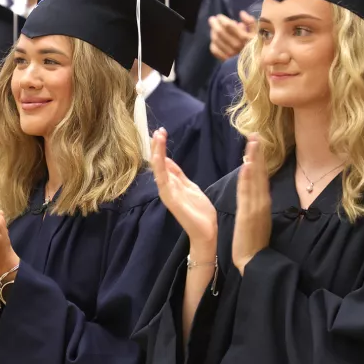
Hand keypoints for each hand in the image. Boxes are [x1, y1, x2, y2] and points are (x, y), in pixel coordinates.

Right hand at [149, 129, 216, 247]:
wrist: (206, 232)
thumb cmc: (200, 212)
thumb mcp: (190, 187)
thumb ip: (179, 175)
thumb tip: (168, 160)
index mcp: (172, 184)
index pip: (164, 162)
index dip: (161, 148)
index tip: (161, 133)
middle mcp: (166, 188)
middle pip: (158, 164)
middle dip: (157, 147)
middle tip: (158, 131)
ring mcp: (167, 193)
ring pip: (158, 170)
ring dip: (157, 153)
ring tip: (157, 137)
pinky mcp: (170, 199)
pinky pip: (163, 181)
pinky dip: (160, 168)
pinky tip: (158, 156)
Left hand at [209, 12, 255, 60]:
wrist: (257, 63)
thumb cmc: (258, 45)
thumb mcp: (259, 32)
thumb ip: (251, 21)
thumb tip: (241, 13)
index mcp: (244, 37)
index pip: (229, 26)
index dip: (222, 19)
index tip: (219, 16)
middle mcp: (236, 45)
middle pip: (220, 32)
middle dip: (214, 24)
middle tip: (212, 19)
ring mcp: (230, 53)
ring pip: (216, 40)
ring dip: (213, 32)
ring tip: (213, 29)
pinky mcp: (226, 60)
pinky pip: (215, 50)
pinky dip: (213, 44)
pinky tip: (214, 40)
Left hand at [232, 136, 271, 275]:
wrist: (253, 260)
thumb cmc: (252, 240)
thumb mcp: (254, 217)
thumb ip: (254, 202)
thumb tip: (254, 189)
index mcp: (262, 201)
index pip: (260, 175)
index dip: (259, 158)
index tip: (256, 141)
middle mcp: (262, 201)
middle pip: (260, 173)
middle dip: (258, 153)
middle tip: (256, 133)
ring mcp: (256, 207)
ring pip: (255, 179)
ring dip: (254, 159)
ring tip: (253, 142)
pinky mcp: (249, 214)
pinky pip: (248, 193)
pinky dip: (248, 178)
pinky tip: (248, 165)